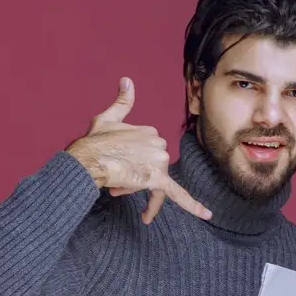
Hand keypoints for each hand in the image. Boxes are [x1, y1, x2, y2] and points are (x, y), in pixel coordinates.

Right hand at [66, 77, 211, 223]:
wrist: (89, 159)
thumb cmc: (94, 141)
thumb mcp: (108, 117)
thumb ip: (122, 101)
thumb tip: (127, 80)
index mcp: (151, 132)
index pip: (147, 152)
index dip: (130, 160)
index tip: (116, 163)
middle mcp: (159, 145)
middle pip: (152, 168)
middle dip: (133, 176)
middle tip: (113, 175)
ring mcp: (160, 162)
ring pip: (154, 182)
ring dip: (135, 187)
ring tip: (117, 186)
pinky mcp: (157, 179)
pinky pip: (179, 195)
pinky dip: (193, 206)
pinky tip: (207, 215)